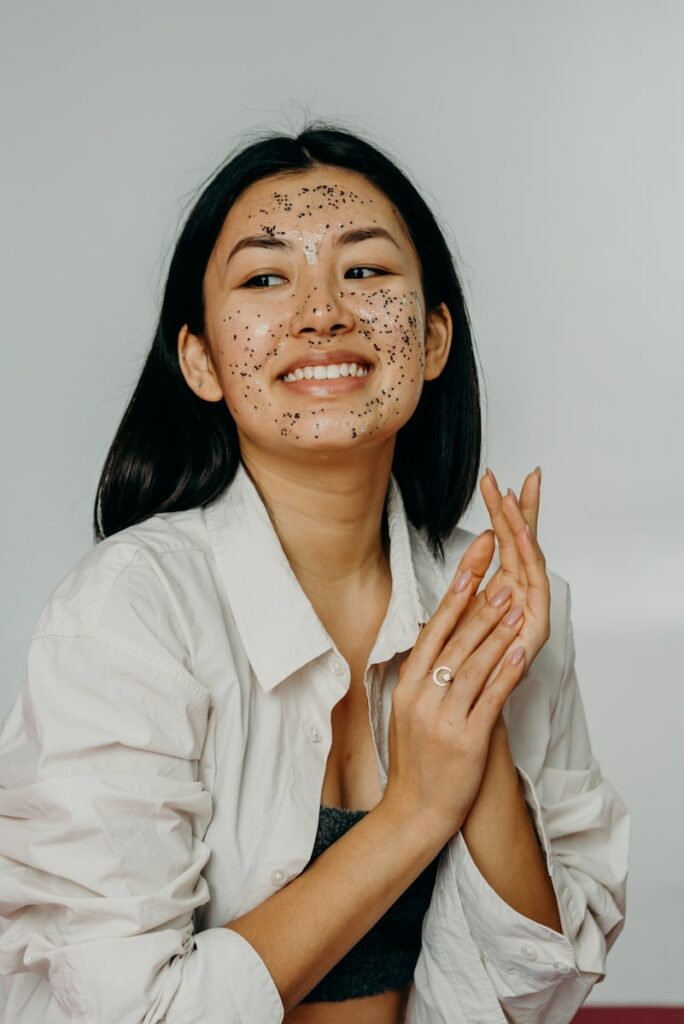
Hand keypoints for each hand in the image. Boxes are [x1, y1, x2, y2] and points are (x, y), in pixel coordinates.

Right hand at [382, 536, 527, 841]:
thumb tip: (443, 631)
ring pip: (472, 664)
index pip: (433, 627)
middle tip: (501, 571)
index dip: (455, 591)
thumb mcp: (409, 708)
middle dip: (480, 603)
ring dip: (496, 630)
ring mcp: (442, 718)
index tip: (472, 560)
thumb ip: (425, 672)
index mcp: (407, 684)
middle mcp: (421, 696)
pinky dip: (505, 673)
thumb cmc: (417, 759)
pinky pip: (489, 699)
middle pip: (454, 640)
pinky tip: (518, 651)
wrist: (414, 812)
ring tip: (515, 601)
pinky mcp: (466, 740)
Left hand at [452, 467, 550, 679]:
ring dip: (522, 528)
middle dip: (519, 509)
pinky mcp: (537, 631)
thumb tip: (481, 541)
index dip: (503, 510)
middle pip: (524, 544)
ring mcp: (533, 613)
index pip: (508, 541)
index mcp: (504, 590)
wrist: (468, 715)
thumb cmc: (462, 671)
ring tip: (513, 499)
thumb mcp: (458, 615)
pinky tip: (524, 539)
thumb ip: (469, 579)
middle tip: (521, 476)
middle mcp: (523, 598)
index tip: (496, 480)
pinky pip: (535, 589)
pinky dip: (531, 562)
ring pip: (529, 560)